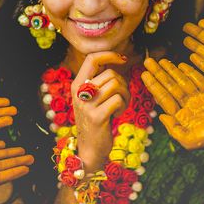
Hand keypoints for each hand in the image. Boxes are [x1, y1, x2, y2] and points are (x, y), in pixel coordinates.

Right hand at [71, 52, 128, 169]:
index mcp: (77, 84)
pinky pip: (118, 100)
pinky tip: (118, 113)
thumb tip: (118, 58)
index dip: (109, 55)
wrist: (90, 148)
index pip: (92, 59)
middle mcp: (79, 92)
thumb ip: (100, 80)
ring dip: (125, 95)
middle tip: (122, 97)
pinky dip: (124, 105)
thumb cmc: (97, 119)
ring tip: (120, 105)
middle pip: (110, 73)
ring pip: (116, 85)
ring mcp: (86, 105)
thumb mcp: (92, 97)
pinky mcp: (96, 117)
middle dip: (124, 83)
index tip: (123, 59)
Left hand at [142, 58, 203, 148]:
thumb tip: (160, 115)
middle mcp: (188, 107)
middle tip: (149, 61)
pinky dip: (190, 72)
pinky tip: (181, 65)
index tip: (144, 74)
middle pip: (170, 87)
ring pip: (183, 81)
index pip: (163, 98)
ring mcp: (200, 99)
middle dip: (159, 74)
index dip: (154, 86)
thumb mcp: (189, 140)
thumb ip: (173, 129)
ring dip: (172, 71)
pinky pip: (199, 80)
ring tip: (162, 60)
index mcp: (181, 117)